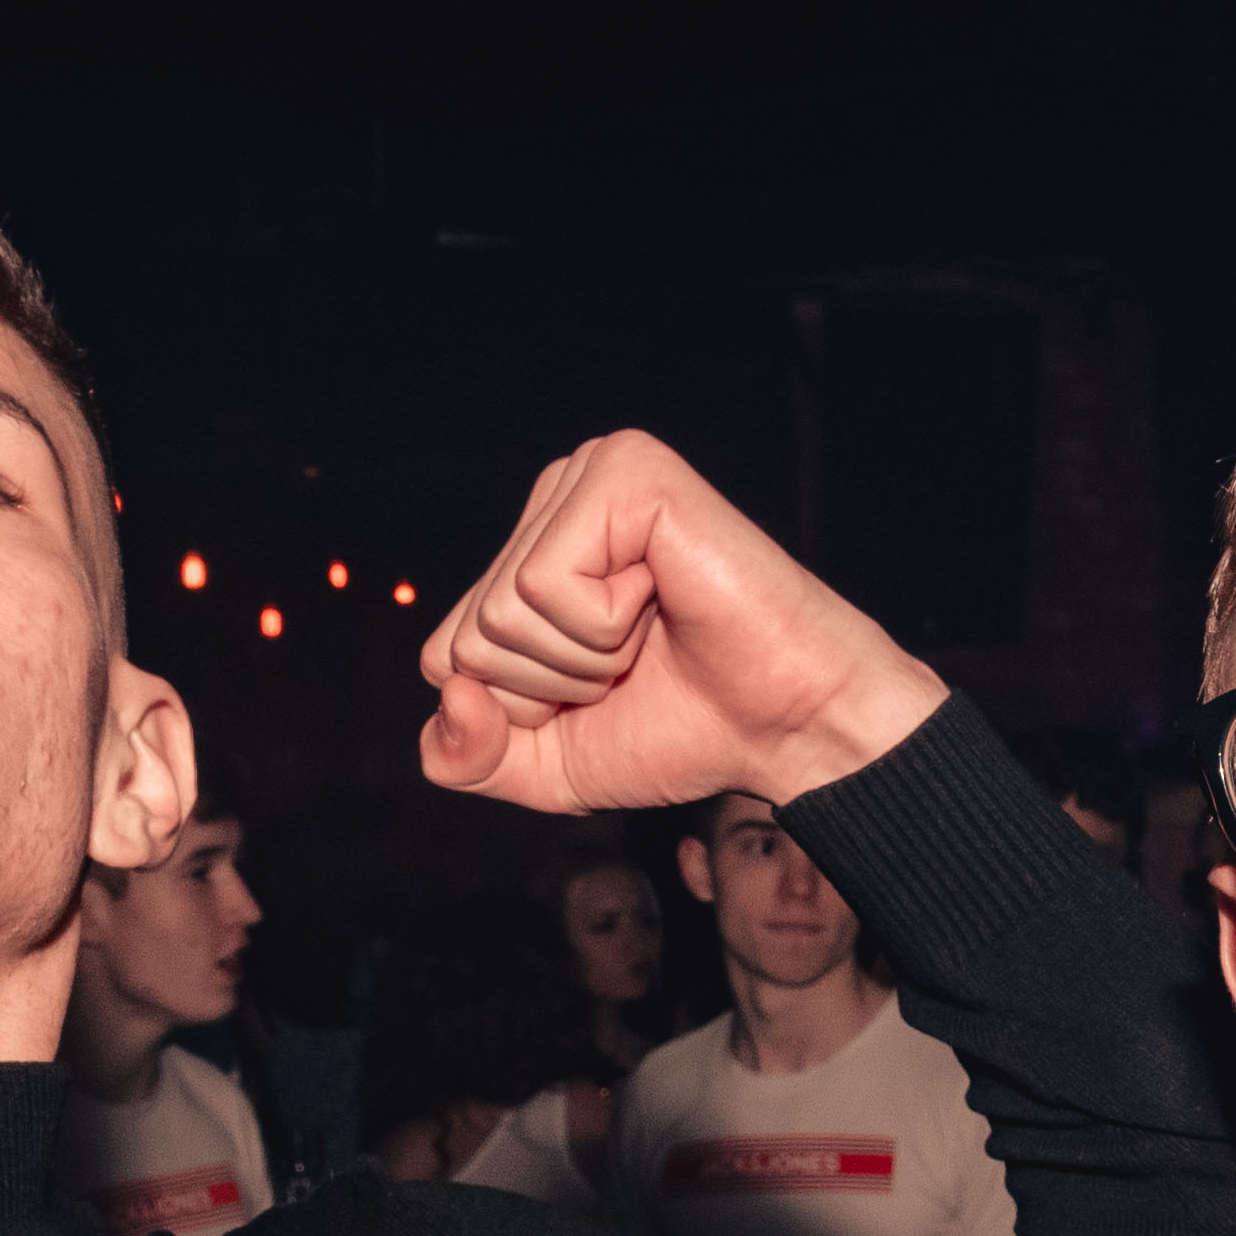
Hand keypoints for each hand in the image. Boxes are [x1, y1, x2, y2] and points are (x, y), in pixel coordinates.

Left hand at [416, 429, 941, 813]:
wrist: (789, 725)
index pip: (445, 657)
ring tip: (653, 632)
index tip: (608, 689)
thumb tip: (451, 692)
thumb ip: (464, 756)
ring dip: (585, 659)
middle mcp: (555, 496)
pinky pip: (544, 586)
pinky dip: (605, 626)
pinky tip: (664, 598)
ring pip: (501, 615)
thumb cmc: (683, 728)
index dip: (522, 711)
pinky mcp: (624, 472)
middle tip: (638, 662)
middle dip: (552, 687)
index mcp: (530, 548)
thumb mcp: (545, 764)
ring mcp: (589, 473)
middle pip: (468, 639)